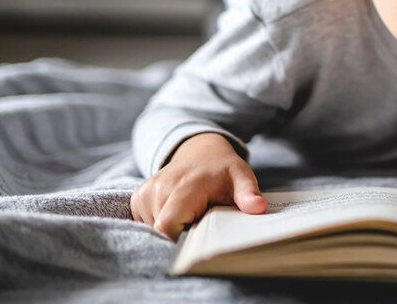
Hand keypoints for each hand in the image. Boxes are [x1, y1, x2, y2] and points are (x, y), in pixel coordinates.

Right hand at [130, 132, 266, 240]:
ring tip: (191, 216)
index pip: (168, 225)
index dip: (179, 242)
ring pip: (153, 230)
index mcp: (186, 185)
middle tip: (200, 227)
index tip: (198, 245)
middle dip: (179, 237)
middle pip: (162, 232)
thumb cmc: (223, 170)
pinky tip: (179, 213)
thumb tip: (258, 208)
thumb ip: (248, 193)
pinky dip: (162, 225)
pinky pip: (147, 224)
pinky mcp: (138, 197)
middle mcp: (160, 188)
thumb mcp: (241, 176)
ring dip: (172, 231)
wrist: (200, 152)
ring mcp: (146, 192)